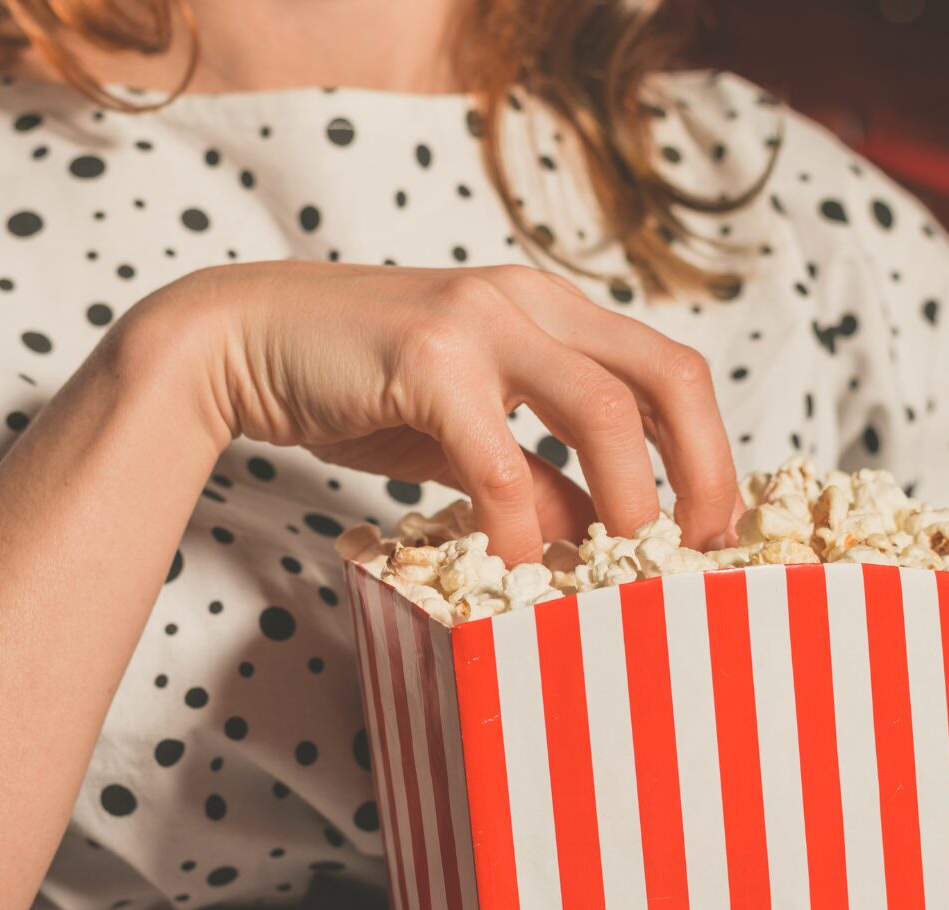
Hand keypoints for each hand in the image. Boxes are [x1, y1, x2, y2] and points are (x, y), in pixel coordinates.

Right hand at [142, 260, 743, 563]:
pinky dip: (517, 528)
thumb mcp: (458, 434)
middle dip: (703, 474)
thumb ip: (531, 475)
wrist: (239, 343)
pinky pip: (500, 460)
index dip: (709, 454)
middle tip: (697, 556)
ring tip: (623, 570)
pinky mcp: (427, 358)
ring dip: (630, 503)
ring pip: (604, 410)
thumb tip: (591, 538)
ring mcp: (480, 320)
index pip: (667, 372)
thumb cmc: (351, 388)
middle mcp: (529, 301)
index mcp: (549, 311)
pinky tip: (511, 571)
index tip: (709, 533)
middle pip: (667, 377)